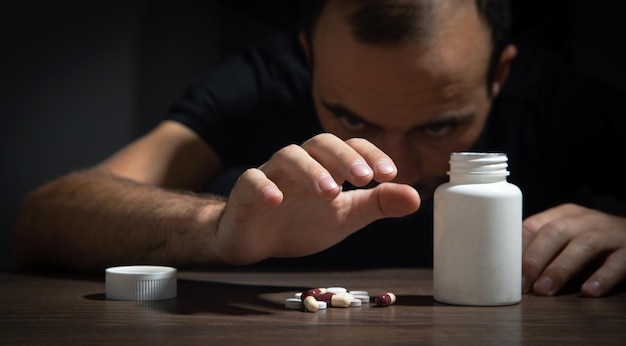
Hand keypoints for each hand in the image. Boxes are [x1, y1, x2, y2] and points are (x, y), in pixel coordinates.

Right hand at [209, 133, 420, 264]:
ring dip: (311, 170)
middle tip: (363, 178)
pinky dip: (264, 187)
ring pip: (288, 156)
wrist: (257, 242)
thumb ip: (377, 204)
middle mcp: (300, 163)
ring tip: (330, 192)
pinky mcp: (246, 192)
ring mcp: (271, 174)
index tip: (390, 173)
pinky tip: (276, 200)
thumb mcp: (346, 216)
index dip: (369, 154)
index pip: (349, 147)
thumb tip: (416, 197)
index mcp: (326, 166)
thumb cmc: (302, 223)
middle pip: (319, 143)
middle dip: (343, 157)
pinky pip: (252, 181)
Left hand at [522, 203, 625, 296]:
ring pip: (583, 245)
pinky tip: (588, 291)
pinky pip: (617, 262)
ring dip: (560, 268)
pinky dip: (602, 277)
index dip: (517, 247)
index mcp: (564, 215)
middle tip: (522, 285)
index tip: (504, 270)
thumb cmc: (595, 242)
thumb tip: (512, 273)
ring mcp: (610, 233)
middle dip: (534, 259)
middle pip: (555, 233)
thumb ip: (545, 249)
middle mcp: (585, 220)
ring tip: (544, 290)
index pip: (534, 225)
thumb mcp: (568, 239)